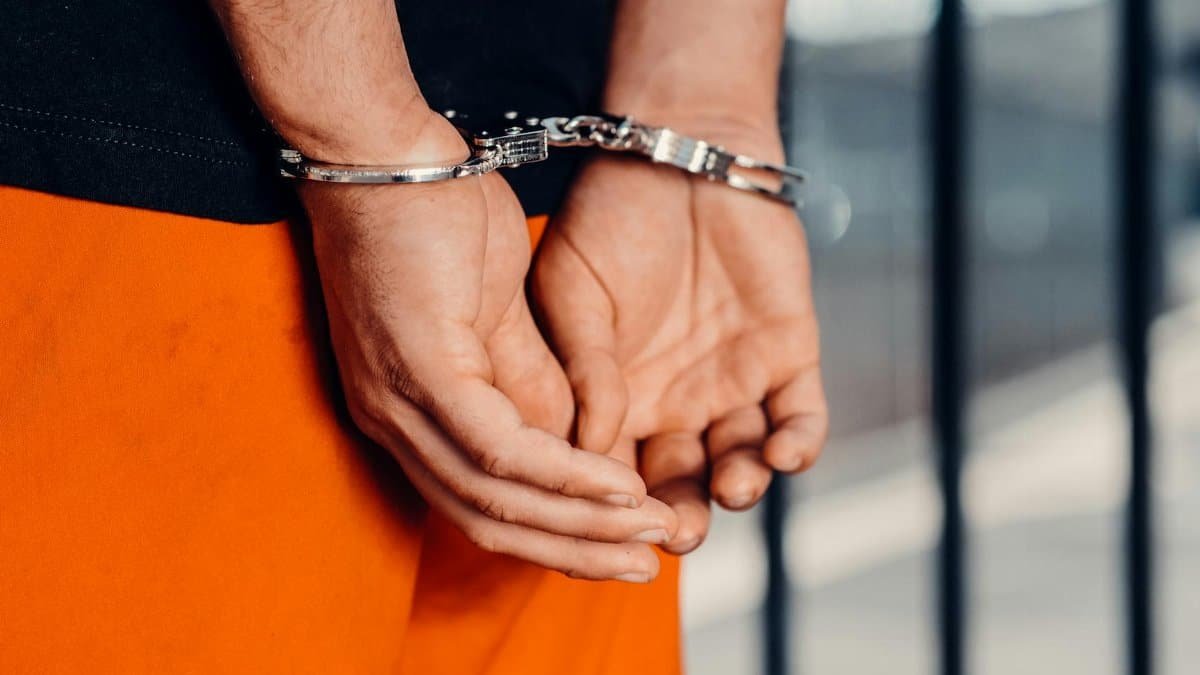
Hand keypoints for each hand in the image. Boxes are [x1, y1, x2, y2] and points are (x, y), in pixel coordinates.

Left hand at [303, 112, 676, 581]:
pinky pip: (499, 447)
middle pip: (487, 523)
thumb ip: (525, 379)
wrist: (383, 151)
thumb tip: (566, 439)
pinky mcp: (420, 368)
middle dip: (574, 552)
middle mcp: (394, 423)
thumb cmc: (431, 219)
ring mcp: (400, 402)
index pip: (479, 505)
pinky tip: (616, 485)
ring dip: (580, 525)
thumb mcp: (493, 312)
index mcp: (408, 412)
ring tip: (648, 534)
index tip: (618, 548)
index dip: (552, 535)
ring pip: (495, 500)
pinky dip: (563, 475)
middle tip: (646, 570)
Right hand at [532, 126, 827, 554]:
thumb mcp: (570, 292)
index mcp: (615, 397)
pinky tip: (784, 454)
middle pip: (680, 481)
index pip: (613, 472)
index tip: (615, 528)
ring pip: (742, 458)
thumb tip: (586, 448)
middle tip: (679, 534)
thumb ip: (579, 368)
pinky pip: (800, 414)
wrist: (679, 152)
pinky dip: (797, 442)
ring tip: (731, 487)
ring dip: (741, 484)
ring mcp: (733, 380)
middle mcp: (674, 401)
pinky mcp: (787, 354)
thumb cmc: (610, 218)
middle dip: (682, 515)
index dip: (613, 506)